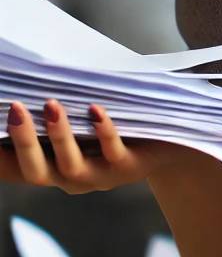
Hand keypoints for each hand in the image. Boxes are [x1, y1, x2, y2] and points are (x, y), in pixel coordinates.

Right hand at [1, 100, 191, 194]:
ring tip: (51, 104)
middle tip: (14, 108)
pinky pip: (112, 151)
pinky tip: (96, 109)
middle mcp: (69, 178)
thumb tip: (33, 79)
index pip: (13, 167)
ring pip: (70, 164)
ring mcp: (98, 176)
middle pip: (35, 170)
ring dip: (58, 134)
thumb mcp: (81, 119)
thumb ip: (56, 107)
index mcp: (52, 166)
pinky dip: (102, 130)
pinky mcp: (128, 169)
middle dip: (21, 140)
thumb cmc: (117, 124)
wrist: (170, 143)